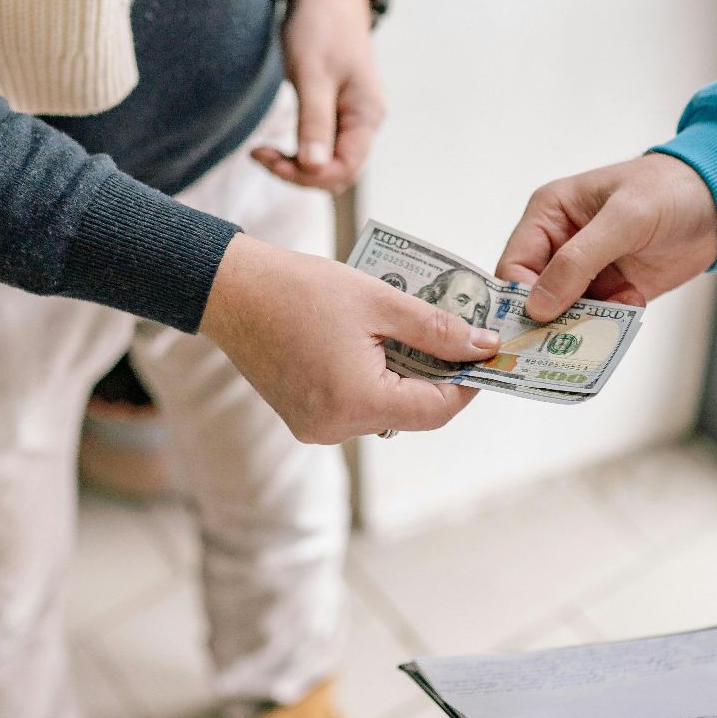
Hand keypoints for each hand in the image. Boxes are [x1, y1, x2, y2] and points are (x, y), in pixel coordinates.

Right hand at [200, 234, 498, 442]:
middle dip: (437, 376)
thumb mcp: (380, 301)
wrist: (230, 290)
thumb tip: (483, 346)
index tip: (485, 354)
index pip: (436, 410)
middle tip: (456, 336)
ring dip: (405, 376)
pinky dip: (375, 380)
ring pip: (386, 411)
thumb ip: (437, 328)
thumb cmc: (300, 289)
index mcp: (357, 402)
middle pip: (412, 413)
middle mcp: (336, 428)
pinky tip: (375, 344)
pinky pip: (357, 406)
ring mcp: (317, 428)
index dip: (467, 383)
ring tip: (411, 332)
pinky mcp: (304, 419)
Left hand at [255, 0, 381, 192]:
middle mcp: (365, 121)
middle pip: (336, 172)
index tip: (269, 159)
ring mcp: (353, 118)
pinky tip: (274, 146)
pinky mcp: (337, 113)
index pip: (344, 170)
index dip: (307, 175)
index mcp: (367, 115)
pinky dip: (297, 152)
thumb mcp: (313, 74)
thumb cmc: (322, 27)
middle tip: (261, 154)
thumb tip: (314, 167)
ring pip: (327, 162)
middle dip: (298, 173)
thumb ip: (314, 122)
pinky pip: (321, 146)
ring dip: (295, 165)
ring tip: (263, 152)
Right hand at [496, 153, 716, 320]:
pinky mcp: (612, 290)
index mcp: (549, 215)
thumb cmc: (668, 189)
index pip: (515, 266)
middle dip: (547, 320)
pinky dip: (607, 323)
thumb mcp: (623, 218)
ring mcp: (586, 271)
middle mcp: (559, 245)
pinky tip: (631, 304)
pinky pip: (596, 319)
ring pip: (563, 313)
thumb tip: (538, 306)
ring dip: (580, 325)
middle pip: (533, 296)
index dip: (520, 299)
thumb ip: (579, 261)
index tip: (535, 327)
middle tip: (560, 343)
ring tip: (600, 325)